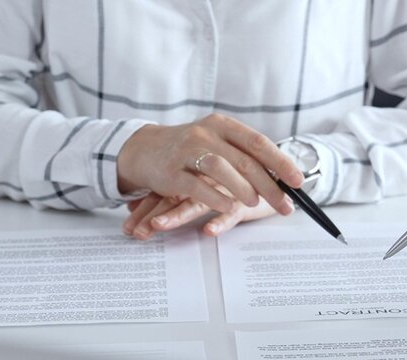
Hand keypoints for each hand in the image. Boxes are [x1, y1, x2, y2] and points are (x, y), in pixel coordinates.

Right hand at [117, 113, 302, 216]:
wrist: (145, 150)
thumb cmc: (190, 150)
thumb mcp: (217, 143)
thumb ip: (243, 155)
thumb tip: (282, 177)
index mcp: (222, 125)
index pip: (258, 142)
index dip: (281, 162)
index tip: (298, 181)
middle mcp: (206, 134)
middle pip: (244, 159)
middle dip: (269, 185)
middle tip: (285, 205)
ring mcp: (187, 151)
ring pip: (220, 168)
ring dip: (242, 188)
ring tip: (254, 203)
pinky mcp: (171, 172)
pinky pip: (195, 185)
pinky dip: (214, 197)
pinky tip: (227, 207)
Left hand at [123, 190, 284, 238]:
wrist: (277, 175)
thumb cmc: (238, 186)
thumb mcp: (206, 191)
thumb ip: (175, 197)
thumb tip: (131, 206)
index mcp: (196, 177)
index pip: (166, 191)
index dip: (147, 209)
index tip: (130, 229)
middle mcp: (208, 180)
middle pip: (176, 196)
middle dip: (154, 214)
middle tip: (136, 231)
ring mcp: (227, 189)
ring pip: (199, 202)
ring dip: (177, 215)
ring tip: (158, 226)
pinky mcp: (248, 201)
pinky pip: (233, 212)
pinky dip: (221, 220)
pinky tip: (208, 230)